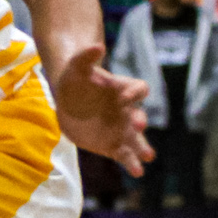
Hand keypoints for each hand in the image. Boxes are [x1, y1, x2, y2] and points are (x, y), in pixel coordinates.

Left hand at [51, 49, 151, 176]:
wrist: (69, 99)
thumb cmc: (76, 79)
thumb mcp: (77, 66)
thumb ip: (86, 57)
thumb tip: (96, 45)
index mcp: (123, 90)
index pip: (139, 89)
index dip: (135, 93)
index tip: (125, 97)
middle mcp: (127, 110)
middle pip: (140, 116)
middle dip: (140, 121)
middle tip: (137, 126)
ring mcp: (121, 128)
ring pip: (136, 140)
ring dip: (142, 147)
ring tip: (147, 156)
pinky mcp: (112, 144)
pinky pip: (124, 154)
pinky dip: (131, 162)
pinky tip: (137, 172)